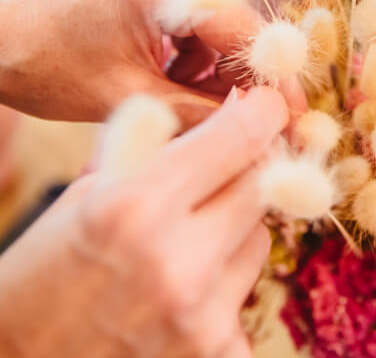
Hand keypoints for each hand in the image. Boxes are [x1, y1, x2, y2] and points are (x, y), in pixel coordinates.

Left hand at [0, 0, 262, 126]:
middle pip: (232, 24)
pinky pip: (198, 9)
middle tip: (233, 118)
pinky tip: (168, 71)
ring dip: (212, 63)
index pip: (239, 32)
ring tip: (180, 96)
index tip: (295, 115)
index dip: (271, 78)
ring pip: (218, 19)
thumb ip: (201, 114)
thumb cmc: (45, 68)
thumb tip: (263, 131)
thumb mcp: (128, 100)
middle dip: (236, 74)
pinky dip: (193, 46)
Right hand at [0, 86, 287, 357]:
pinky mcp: (217, 354)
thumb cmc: (46, 269)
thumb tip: (238, 106)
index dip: (264, 113)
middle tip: (214, 177)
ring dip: (233, 231)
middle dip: (246, 172)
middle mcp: (177, 262)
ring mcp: (201, 316)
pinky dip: (223, 286)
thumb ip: (160, 148)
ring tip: (180, 247)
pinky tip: (181, 294)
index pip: (242, 138)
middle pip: (263, 186)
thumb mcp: (88, 193)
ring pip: (259, 239)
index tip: (266, 107)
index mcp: (135, 206)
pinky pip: (245, 294)